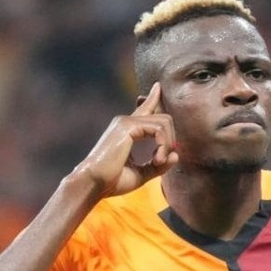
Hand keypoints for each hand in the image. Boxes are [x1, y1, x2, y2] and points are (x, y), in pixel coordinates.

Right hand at [73, 83, 178, 197]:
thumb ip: (158, 165)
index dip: (153, 98)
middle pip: (163, 118)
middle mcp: (125, 121)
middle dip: (171, 139)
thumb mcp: (141, 173)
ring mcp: (126, 121)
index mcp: (126, 130)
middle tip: (161, 160)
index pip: (144, 109)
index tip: (157, 86)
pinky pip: (159, 129)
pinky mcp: (128, 125)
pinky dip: (163, 144)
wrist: (93, 183)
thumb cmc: (112, 181)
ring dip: (167, 144)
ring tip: (158, 162)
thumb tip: (176, 155)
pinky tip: (157, 159)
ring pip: (164, 122)